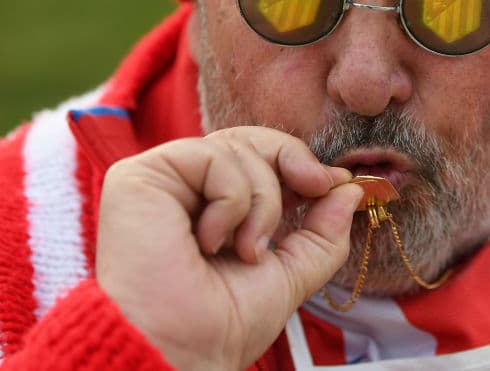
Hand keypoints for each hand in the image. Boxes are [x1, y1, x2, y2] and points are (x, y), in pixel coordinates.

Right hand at [95, 127, 362, 370]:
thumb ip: (322, 232)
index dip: (299, 162)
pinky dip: (233, 199)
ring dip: (262, 202)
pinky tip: (212, 242)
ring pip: (238, 149)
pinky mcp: (139, 176)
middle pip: (249, 140)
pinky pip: (213, 158)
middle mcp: (183, 188)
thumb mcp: (290, 273)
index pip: (257, 157)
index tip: (334, 182)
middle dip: (293, 161)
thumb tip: (350, 189)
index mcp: (212, 207)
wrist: (180, 352)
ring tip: (247, 251)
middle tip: (317, 187)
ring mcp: (161, 180)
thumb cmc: (220, 326)